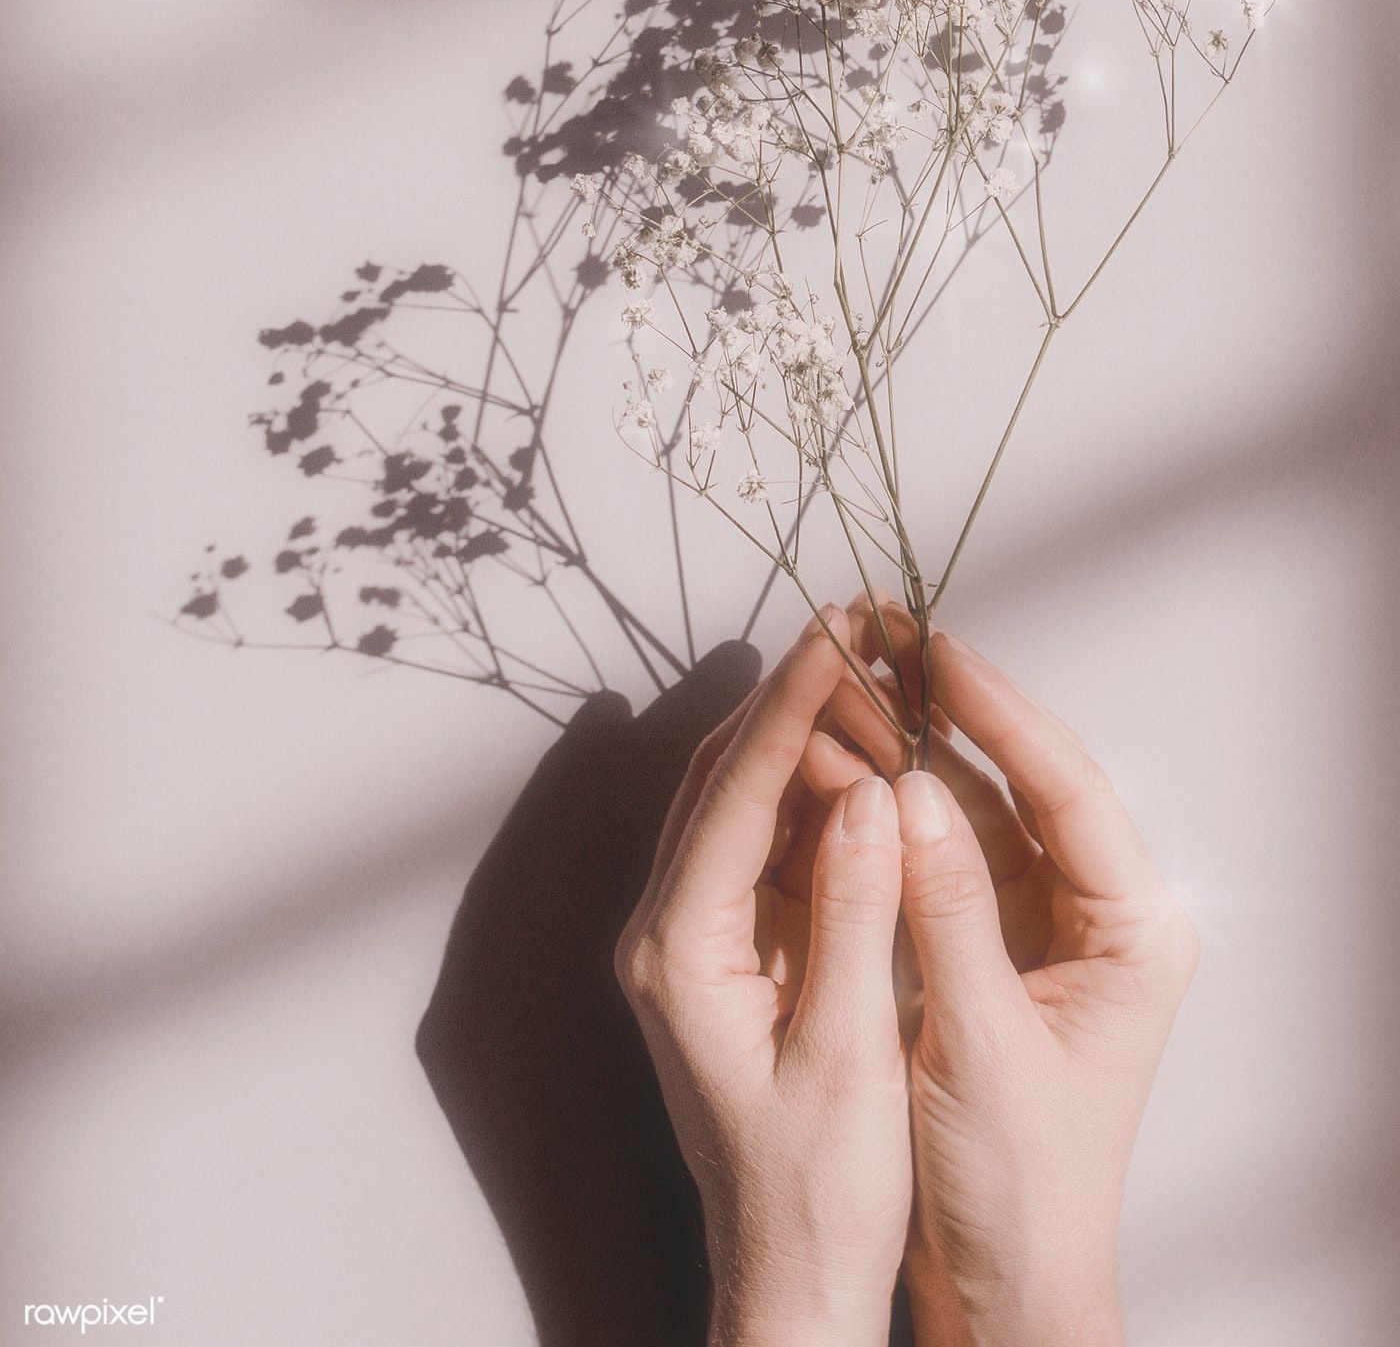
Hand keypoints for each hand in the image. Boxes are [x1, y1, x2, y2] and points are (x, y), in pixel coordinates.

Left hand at [615, 606, 910, 1346]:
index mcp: (679, 953)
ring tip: (871, 664)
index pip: (735, 791)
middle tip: (861, 620)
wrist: (790, 1278)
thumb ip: (858, 914)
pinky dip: (808, 789)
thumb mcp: (849, 1053)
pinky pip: (761, 841)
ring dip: (800, 731)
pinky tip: (863, 755)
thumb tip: (874, 792)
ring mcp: (691, 940)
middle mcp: (665, 933)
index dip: (792, 702)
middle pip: (721, 775)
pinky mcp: (726, 953)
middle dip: (790, 693)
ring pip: (738, 798)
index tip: (843, 629)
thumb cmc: (819, 1191)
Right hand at [825, 622, 1197, 1346]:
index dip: (1000, 714)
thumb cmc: (1020, 1187)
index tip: (938, 652)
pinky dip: (900, 808)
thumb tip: (905, 793)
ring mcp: (1048, 922)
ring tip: (856, 681)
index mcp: (1136, 931)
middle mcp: (1101, 911)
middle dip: (955, 711)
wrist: (1007, 1281)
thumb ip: (946, 913)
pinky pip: (949, 849)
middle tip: (887, 639)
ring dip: (918, 748)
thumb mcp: (979, 1044)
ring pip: (981, 805)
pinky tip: (850, 764)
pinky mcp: (996, 942)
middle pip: (1028, 781)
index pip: (1069, 790)